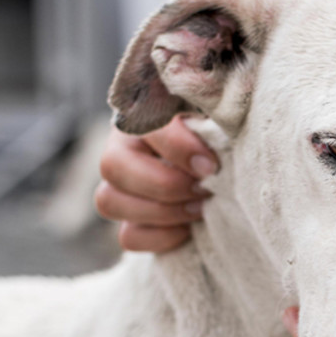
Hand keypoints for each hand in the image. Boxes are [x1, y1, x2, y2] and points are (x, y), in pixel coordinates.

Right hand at [95, 115, 219, 251]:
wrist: (226, 168)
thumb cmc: (222, 134)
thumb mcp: (217, 112)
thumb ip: (209, 99)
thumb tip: (208, 116)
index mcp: (142, 113)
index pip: (139, 124)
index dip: (175, 148)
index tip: (210, 166)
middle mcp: (122, 148)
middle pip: (111, 166)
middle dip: (164, 184)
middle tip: (204, 190)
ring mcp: (120, 188)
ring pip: (109, 202)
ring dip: (162, 212)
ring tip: (199, 208)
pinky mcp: (131, 222)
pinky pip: (128, 237)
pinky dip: (161, 237)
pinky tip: (190, 229)